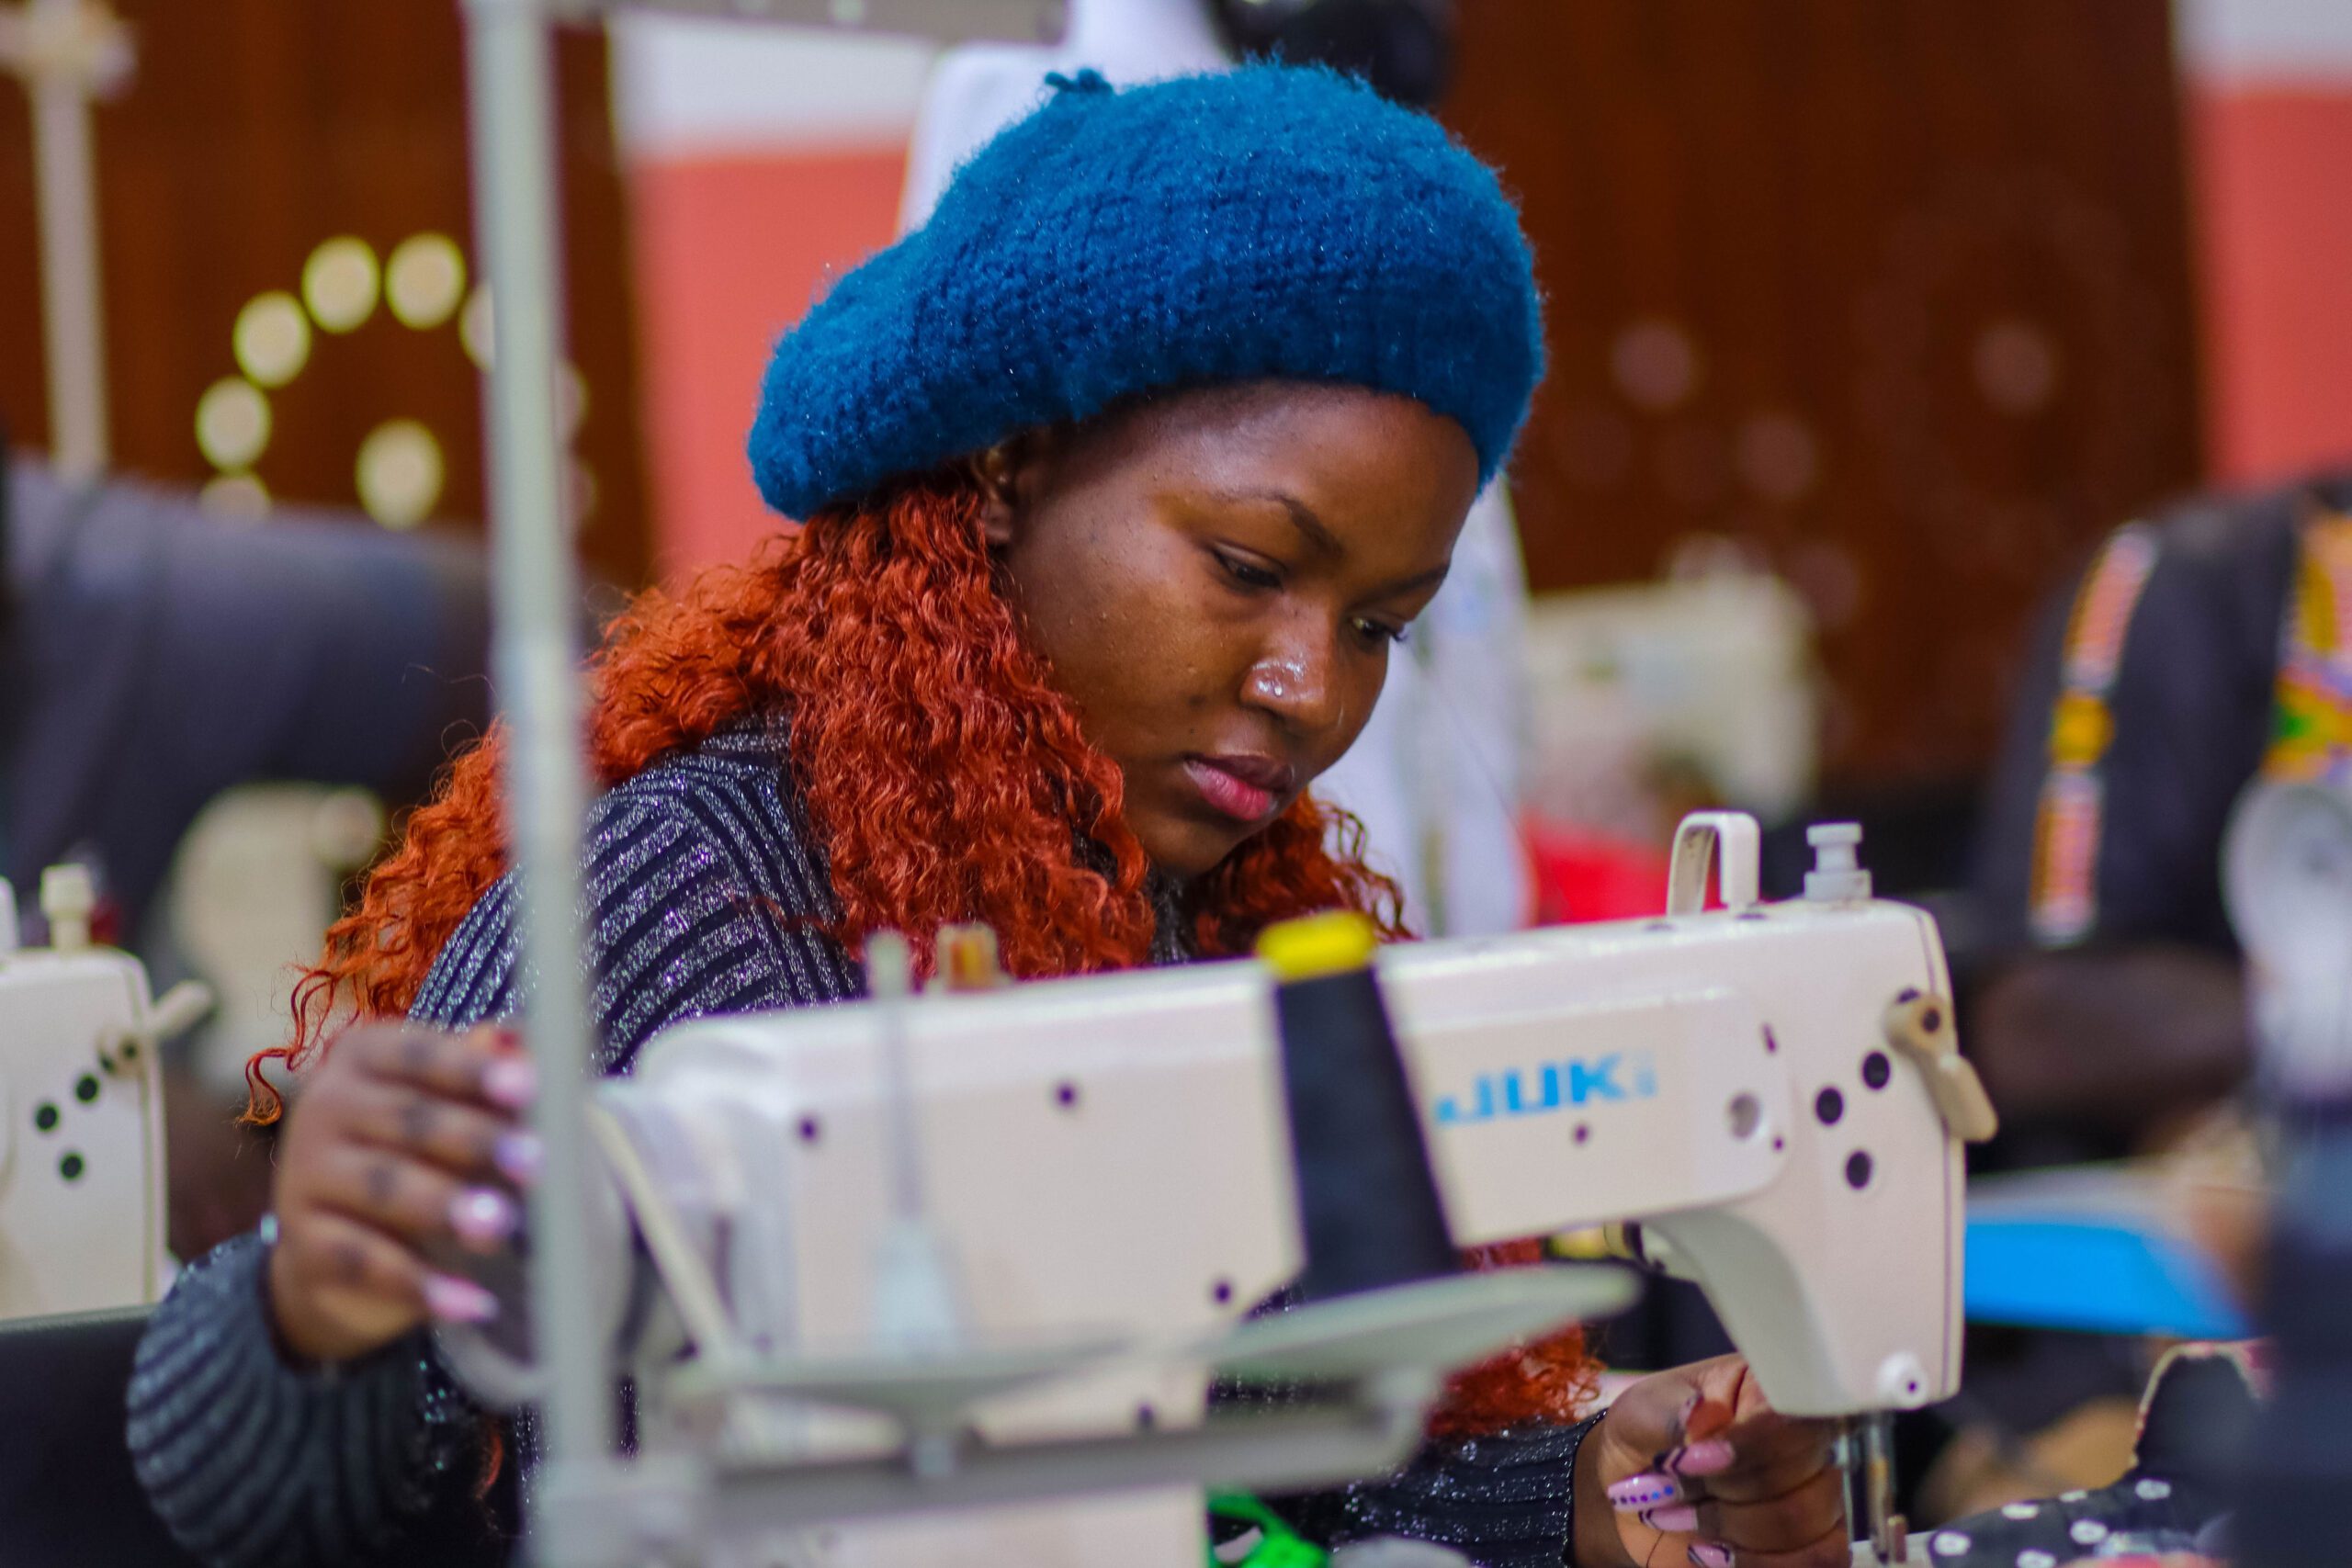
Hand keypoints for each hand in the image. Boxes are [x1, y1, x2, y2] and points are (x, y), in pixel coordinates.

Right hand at [265, 1021, 537, 1363]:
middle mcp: (323, 1106)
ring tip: (502, 1227)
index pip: (420, 1054)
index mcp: (363, 1056)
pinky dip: (422, 1284)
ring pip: (383, 1187)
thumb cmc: (424, 1148)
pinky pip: (365, 1263)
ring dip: (446, 1207)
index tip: (530, 1085)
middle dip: (476, 1140)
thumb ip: (486, 1074)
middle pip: (406, 1120)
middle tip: (537, 1162)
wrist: (349, 1235)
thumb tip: (521, 1038)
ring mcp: (305, 1176)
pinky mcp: (302, 1244)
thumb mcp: (454, 1103)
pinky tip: (473, 1302)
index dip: (475, 1069)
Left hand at [1572, 1355, 1846, 1567]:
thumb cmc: (1647, 1438)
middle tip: (1662, 1487)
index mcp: (1774, 1392)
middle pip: (1802, 1481)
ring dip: (1728, 1528)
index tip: (1684, 1461)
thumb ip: (1670, 1414)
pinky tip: (1705, 1552)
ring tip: (1670, 1516)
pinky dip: (1753, 1563)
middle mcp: (1810, 1442)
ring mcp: (1819, 1496)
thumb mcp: (1642, 1413)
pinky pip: (1815, 1563)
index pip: (1793, 1421)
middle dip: (1719, 1492)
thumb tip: (1700, 1413)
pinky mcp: (1813, 1544)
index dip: (1747, 1449)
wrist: (1636, 1491)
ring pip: (1802, 1528)